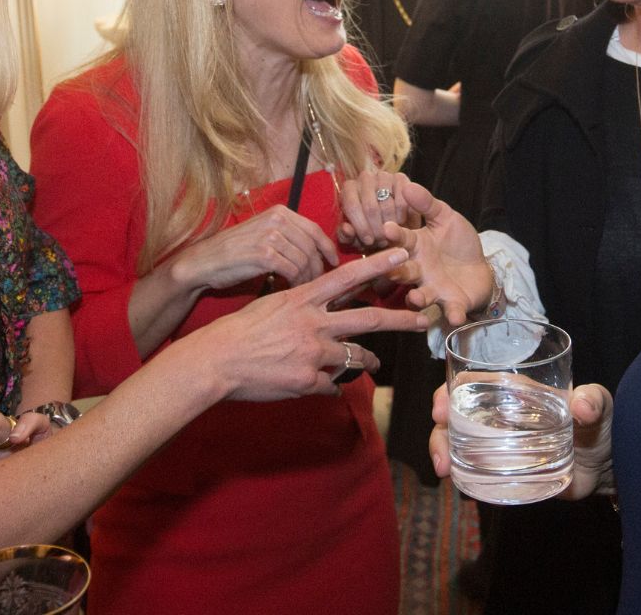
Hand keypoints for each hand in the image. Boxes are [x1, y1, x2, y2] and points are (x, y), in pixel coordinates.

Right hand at [169, 204, 336, 292]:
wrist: (205, 262)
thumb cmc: (235, 252)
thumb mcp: (263, 234)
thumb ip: (287, 236)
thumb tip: (316, 252)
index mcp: (279, 212)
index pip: (314, 229)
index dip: (327, 248)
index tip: (334, 262)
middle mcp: (277, 220)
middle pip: (312, 247)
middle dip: (319, 268)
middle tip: (318, 283)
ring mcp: (270, 236)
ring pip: (305, 261)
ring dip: (308, 279)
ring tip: (303, 289)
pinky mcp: (264, 255)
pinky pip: (293, 271)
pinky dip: (296, 284)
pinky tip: (291, 290)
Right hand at [184, 247, 430, 401]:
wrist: (216, 361)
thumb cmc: (239, 331)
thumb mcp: (272, 305)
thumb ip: (302, 307)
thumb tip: (324, 310)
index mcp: (303, 299)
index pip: (347, 277)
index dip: (377, 265)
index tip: (401, 253)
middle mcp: (313, 323)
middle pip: (367, 319)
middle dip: (400, 319)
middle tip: (424, 318)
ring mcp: (313, 354)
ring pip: (355, 357)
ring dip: (368, 361)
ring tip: (376, 363)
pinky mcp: (307, 381)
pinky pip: (331, 385)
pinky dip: (331, 386)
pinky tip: (324, 387)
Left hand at [336, 168, 416, 250]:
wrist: (392, 225)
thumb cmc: (369, 231)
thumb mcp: (354, 238)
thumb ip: (346, 236)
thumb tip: (347, 229)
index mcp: (348, 189)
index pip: (352, 206)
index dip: (360, 227)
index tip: (368, 241)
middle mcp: (364, 178)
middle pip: (370, 206)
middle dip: (376, 229)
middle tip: (381, 242)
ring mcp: (383, 176)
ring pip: (387, 204)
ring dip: (390, 225)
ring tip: (390, 235)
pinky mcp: (401, 178)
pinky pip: (402, 200)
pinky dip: (402, 216)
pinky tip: (400, 224)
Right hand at [381, 178, 489, 324]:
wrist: (479, 266)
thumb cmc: (457, 241)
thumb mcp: (446, 218)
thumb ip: (428, 204)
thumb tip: (407, 184)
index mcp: (415, 247)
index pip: (400, 240)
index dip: (394, 236)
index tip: (386, 228)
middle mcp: (418, 270)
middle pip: (403, 272)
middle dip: (397, 271)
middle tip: (392, 269)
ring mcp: (433, 288)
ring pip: (420, 295)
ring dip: (418, 298)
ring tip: (416, 297)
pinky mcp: (452, 303)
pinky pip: (450, 310)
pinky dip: (453, 314)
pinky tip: (455, 316)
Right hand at [427, 381, 615, 498]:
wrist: (607, 468)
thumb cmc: (601, 427)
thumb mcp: (600, 407)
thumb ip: (594, 401)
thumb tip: (583, 406)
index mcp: (517, 393)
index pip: (473, 384)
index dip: (450, 391)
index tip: (441, 408)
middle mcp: (501, 416)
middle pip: (457, 416)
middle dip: (439, 429)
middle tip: (440, 450)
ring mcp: (500, 445)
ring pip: (458, 443)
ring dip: (443, 453)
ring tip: (445, 471)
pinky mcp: (506, 471)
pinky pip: (475, 471)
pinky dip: (462, 476)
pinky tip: (459, 485)